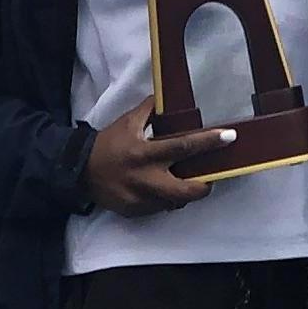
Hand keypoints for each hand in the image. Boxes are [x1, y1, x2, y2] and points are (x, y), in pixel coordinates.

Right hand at [83, 97, 228, 214]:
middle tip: (209, 179)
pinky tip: (162, 190)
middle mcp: (144, 179)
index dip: (209, 143)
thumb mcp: (127, 122)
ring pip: (174, 202)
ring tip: (184, 183)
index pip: (183, 146)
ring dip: (183, 194)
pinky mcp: (135, 211)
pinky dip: (165, 200)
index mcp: (144, 153)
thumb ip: (150, 110)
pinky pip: (159, 209)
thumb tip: (167, 97)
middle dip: (203, 187)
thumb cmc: (107, 144)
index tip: (229, 138)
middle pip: (185, 190)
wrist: (78, 171)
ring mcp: (139, 199)